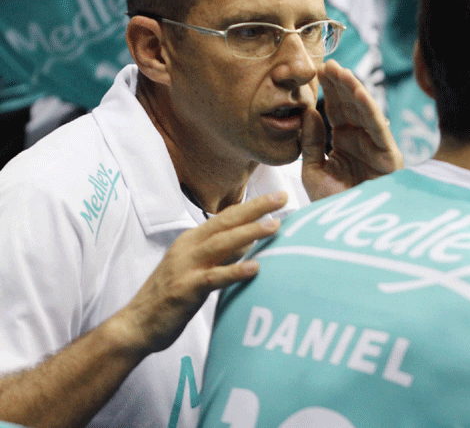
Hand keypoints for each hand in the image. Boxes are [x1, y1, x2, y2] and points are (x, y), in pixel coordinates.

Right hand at [113, 192, 287, 353]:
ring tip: (275, 226)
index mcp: (191, 240)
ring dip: (249, 233)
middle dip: (256, 208)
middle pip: (226, 222)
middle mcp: (188, 247)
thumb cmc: (170, 296)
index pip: (226, 216)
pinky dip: (235, 271)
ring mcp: (185, 267)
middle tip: (282, 198)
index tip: (279, 196)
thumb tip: (251, 243)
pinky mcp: (184, 289)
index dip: (253, 205)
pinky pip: (213, 278)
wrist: (136, 324)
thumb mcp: (196, 268)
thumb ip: (221, 255)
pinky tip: (255, 268)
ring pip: (221, 244)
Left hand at [301, 60, 402, 200]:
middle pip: (351, 105)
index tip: (317, 69)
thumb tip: (310, 112)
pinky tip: (358, 91)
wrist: (348, 233)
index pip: (336, 110)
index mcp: (344, 142)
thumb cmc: (333, 205)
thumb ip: (311, 143)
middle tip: (327, 63)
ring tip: (340, 71)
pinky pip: (378, 128)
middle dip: (340, 84)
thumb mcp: (313, 171)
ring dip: (353, 90)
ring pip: (365, 111)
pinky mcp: (389, 156)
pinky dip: (369, 109)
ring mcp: (376, 147)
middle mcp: (362, 141)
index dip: (328, 90)